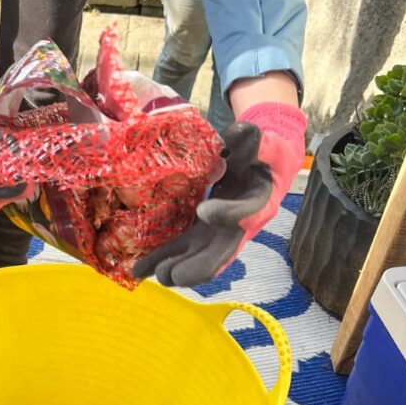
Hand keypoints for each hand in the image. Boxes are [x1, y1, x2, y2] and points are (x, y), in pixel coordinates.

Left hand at [134, 103, 305, 286]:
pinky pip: (182, 248)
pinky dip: (163, 258)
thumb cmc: (265, 156)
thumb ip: (253, 139)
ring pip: (196, 256)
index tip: (204, 211)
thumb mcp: (264, 144)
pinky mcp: (202, 232)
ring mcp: (218, 233)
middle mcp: (238, 228)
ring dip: (172, 267)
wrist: (266, 170)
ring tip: (145, 273)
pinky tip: (139, 269)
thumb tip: (237, 131)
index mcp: (259, 204)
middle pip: (219, 254)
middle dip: (195, 266)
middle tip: (171, 274)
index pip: (246, 215)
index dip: (226, 215)